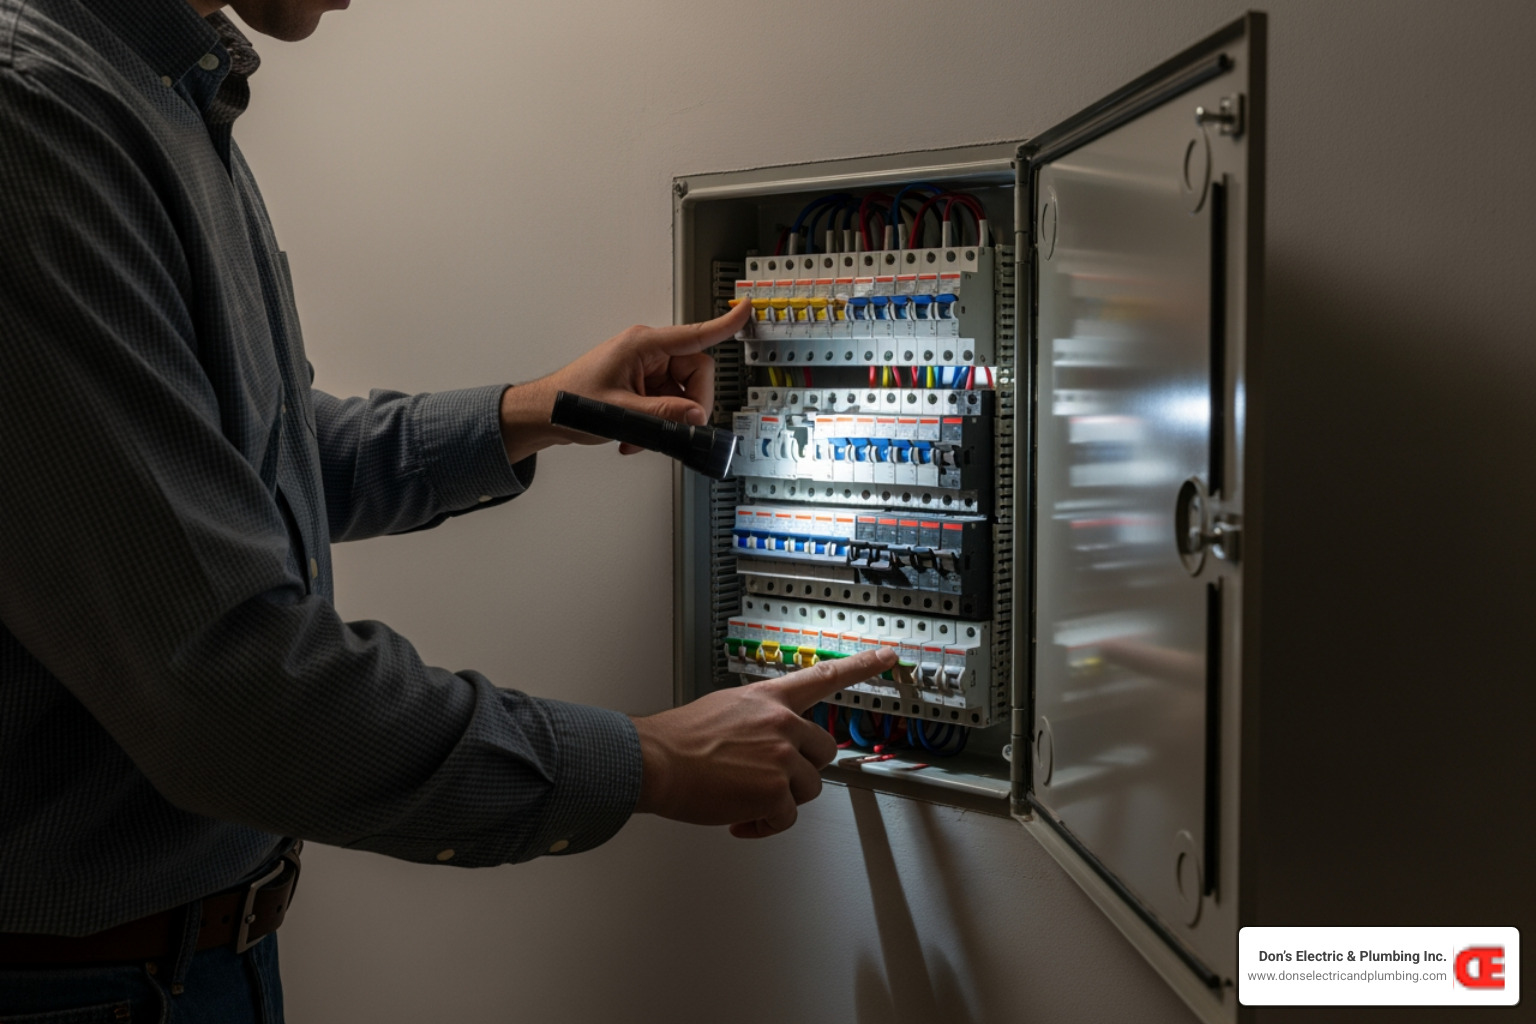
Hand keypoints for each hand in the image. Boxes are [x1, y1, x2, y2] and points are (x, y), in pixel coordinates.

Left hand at [498, 301, 751, 463]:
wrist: (544, 413)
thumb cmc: (569, 400)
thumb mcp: (621, 411)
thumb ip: (663, 412)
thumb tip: (695, 414)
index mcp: (643, 344)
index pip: (695, 334)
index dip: (725, 324)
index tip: (747, 310)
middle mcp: (648, 353)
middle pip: (695, 373)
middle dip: (689, 405)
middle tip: (678, 427)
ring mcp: (646, 369)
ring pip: (682, 393)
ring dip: (669, 420)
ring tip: (642, 437)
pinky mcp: (642, 385)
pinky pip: (667, 403)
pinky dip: (658, 423)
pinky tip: (637, 437)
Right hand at [630, 647, 898, 838]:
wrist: (655, 761)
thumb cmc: (679, 739)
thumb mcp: (725, 708)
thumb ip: (758, 718)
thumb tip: (770, 738)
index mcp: (770, 699)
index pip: (824, 676)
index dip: (862, 666)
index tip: (889, 656)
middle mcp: (782, 723)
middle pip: (825, 752)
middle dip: (802, 770)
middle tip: (771, 778)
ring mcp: (781, 757)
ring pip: (807, 789)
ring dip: (780, 800)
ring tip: (744, 798)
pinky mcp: (774, 792)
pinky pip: (785, 817)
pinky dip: (764, 824)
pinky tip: (740, 818)